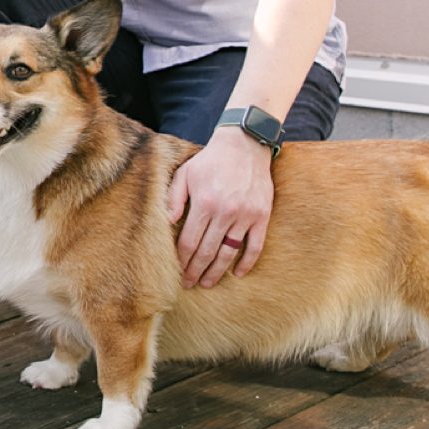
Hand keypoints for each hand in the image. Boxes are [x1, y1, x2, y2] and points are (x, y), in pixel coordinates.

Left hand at [165, 131, 273, 287]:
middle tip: (189, 284)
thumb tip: (167, 223)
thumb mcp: (185, 173)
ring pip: (229, 253)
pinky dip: (247, 263)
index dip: (183, 260)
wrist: (245, 145)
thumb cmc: (210, 161)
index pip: (190, 241)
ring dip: (217, 272)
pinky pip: (255, 246)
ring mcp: (246, 215)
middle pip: (207, 251)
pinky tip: (238, 274)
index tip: (178, 272)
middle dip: (196, 271)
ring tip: (208, 283)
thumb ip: (174, 198)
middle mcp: (225, 211)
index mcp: (204, 202)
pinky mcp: (262, 215)